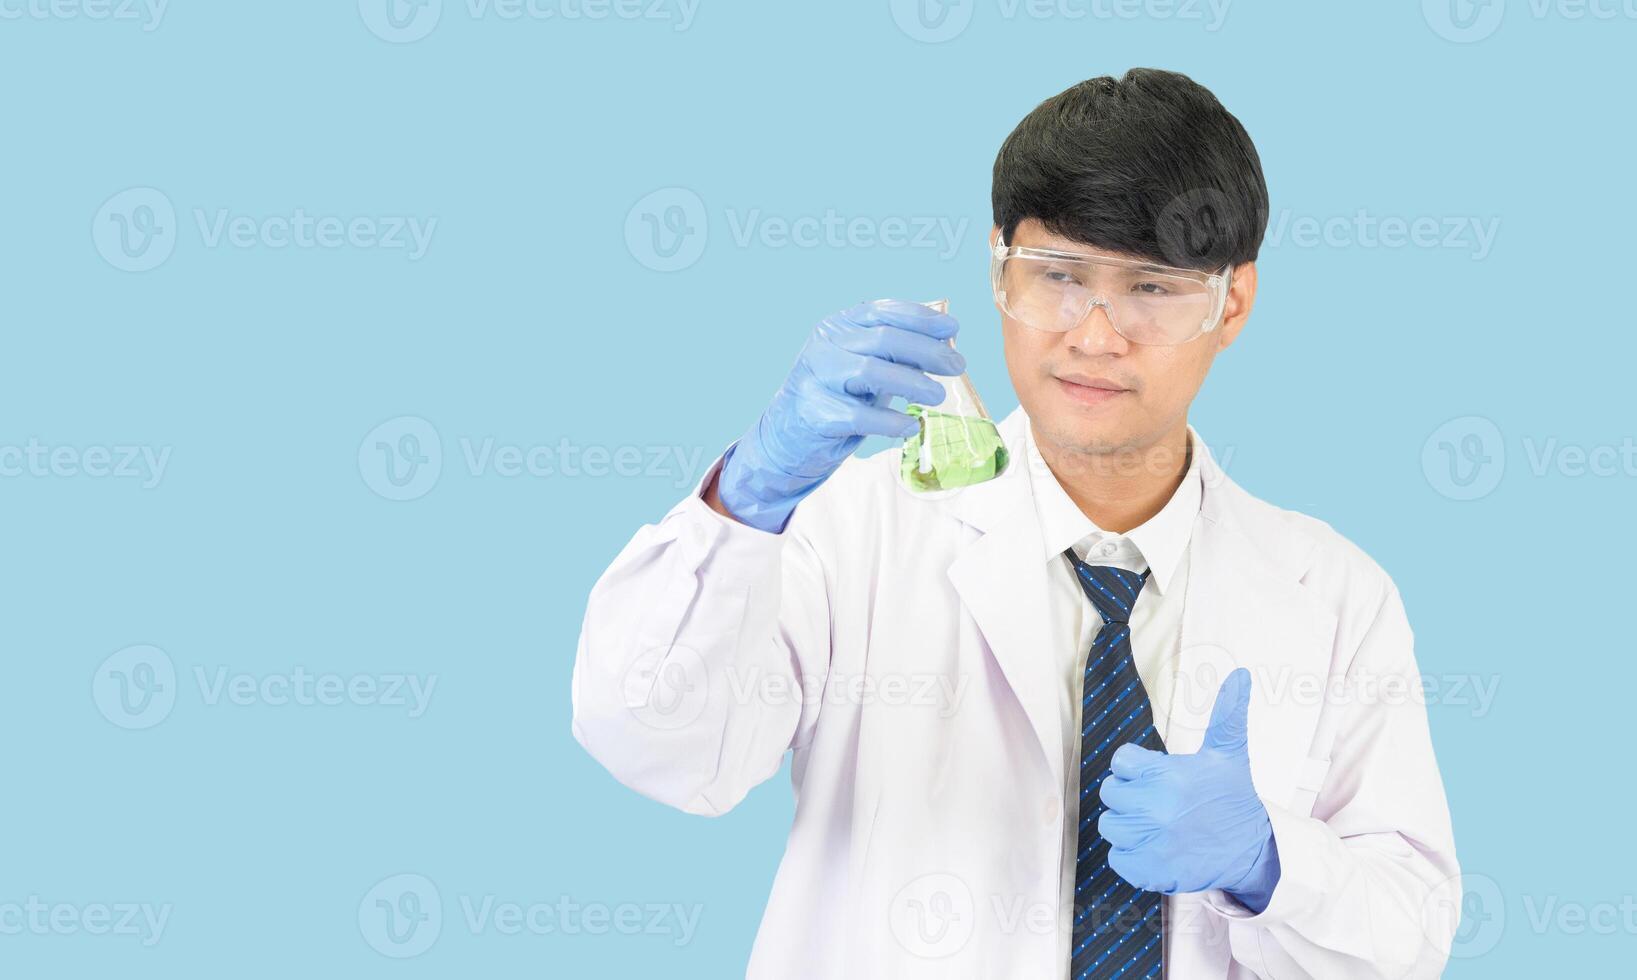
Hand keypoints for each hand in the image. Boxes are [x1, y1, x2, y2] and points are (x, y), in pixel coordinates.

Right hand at [715, 299, 962, 531]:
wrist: (789, 434)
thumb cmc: (836, 395)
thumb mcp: (864, 364)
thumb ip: (895, 353)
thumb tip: (945, 347)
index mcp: (839, 325)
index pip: (883, 311)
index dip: (921, 318)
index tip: (953, 328)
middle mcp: (826, 344)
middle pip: (884, 339)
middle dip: (927, 351)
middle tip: (957, 365)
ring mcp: (817, 377)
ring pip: (871, 371)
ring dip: (912, 382)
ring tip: (937, 394)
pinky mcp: (816, 412)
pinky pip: (860, 415)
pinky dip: (890, 421)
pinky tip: (911, 426)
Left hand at [1097, 668, 1280, 910]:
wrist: (1252, 850)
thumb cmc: (1233, 798)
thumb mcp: (1228, 755)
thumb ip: (1226, 714)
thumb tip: (1240, 675)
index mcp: (1168, 776)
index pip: (1121, 762)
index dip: (1136, 768)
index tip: (1156, 776)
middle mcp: (1156, 809)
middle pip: (1111, 793)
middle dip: (1131, 795)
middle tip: (1158, 802)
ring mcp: (1151, 842)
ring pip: (1110, 826)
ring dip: (1129, 826)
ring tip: (1157, 825)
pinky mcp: (1148, 871)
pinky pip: (1116, 858)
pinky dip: (1131, 856)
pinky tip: (1156, 847)